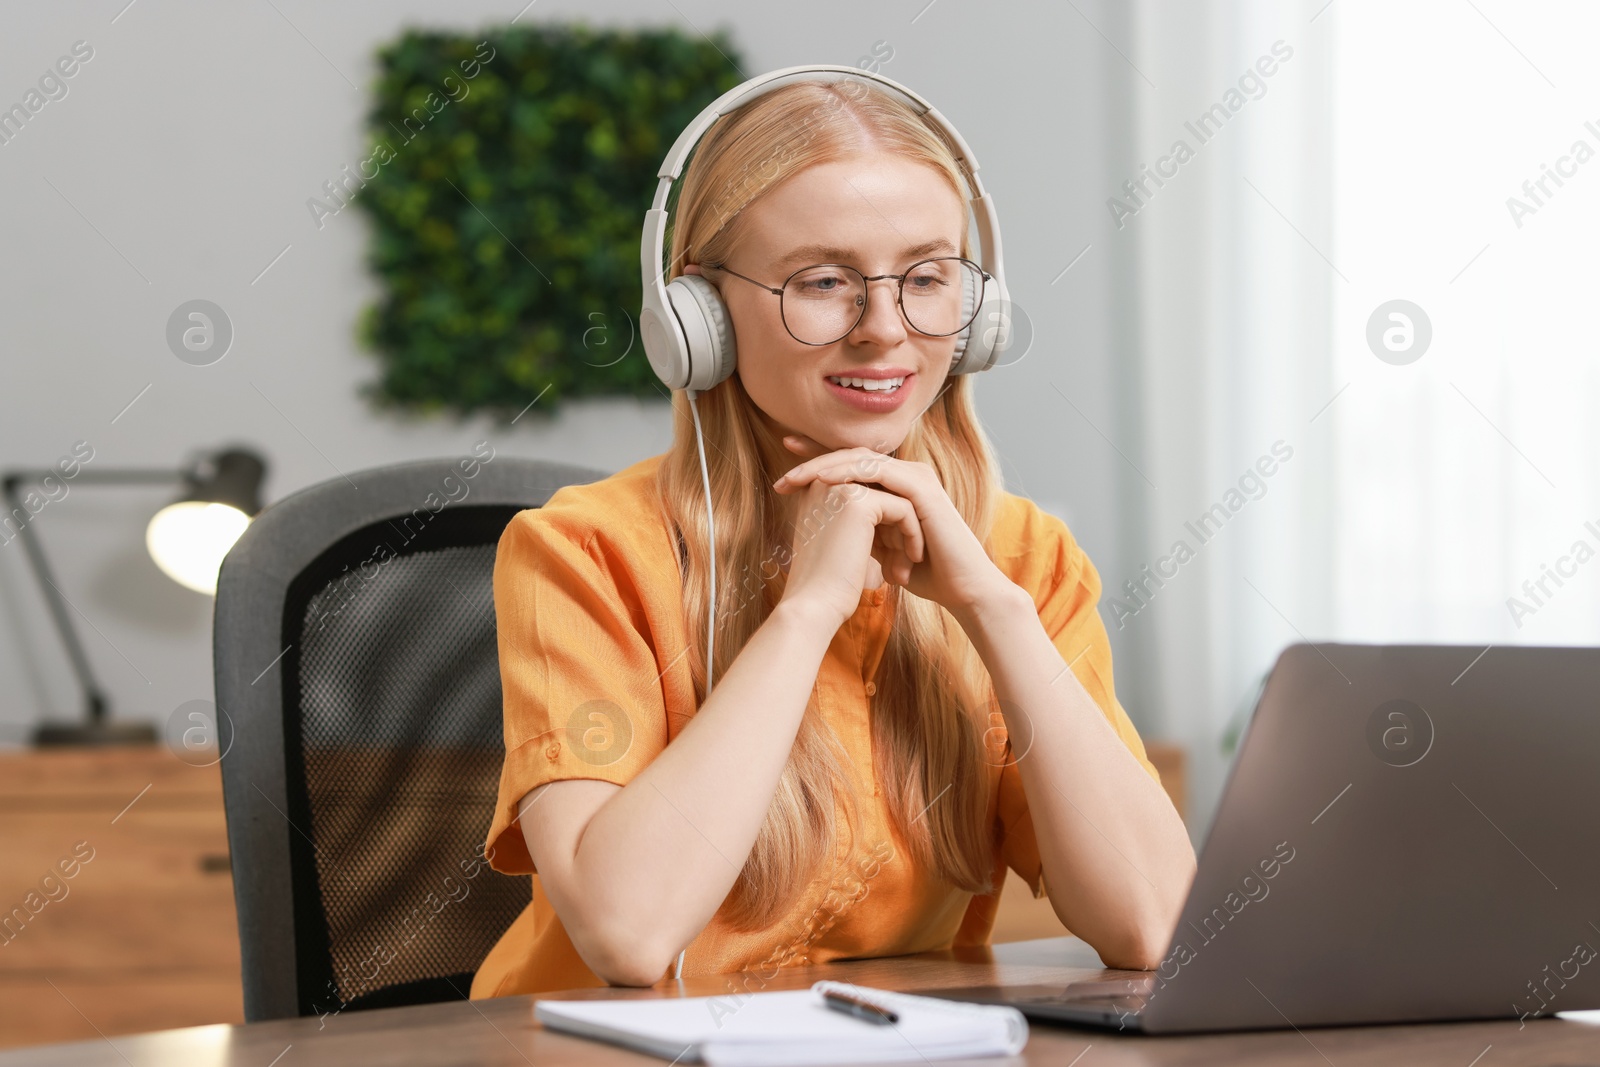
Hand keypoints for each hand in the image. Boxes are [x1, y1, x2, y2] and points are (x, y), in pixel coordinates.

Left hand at [773, 434, 1012, 615]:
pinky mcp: (922, 488)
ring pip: (861, 459)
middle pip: (851, 456)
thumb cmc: (923, 572)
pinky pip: (880, 473)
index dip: (817, 464)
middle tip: (783, 476)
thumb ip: (859, 527)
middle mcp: (906, 475)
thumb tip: (822, 524)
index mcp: (895, 486)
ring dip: (826, 467)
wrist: (961, 589)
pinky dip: (850, 475)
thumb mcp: (879, 546)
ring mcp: (915, 478)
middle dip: (814, 462)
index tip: (784, 473)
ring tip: (797, 478)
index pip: (851, 467)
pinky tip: (826, 482)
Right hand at [773, 455, 926, 632]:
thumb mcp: (839, 540)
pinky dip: (912, 536)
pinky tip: (909, 564)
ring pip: (897, 500)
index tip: (886, 560)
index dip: (885, 527)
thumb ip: (855, 519)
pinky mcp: (860, 502)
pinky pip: (904, 509)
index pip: (869, 493)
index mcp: (816, 488)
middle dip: (897, 531)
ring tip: (902, 571)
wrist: (812, 608)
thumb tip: (891, 509)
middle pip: (884, 494)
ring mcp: (841, 487)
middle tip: (900, 568)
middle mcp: (825, 481)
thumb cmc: (826, 584)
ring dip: (907, 536)